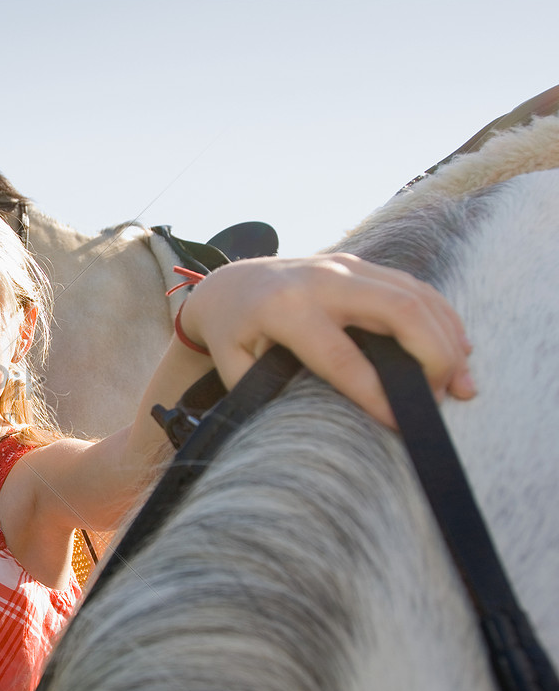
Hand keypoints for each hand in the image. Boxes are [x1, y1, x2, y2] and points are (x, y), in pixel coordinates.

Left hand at [179, 253, 476, 427]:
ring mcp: (345, 266)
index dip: (376, 393)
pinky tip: (460, 349)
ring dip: (447, 339)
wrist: (228, 283)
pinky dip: (443, 317)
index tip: (401, 425)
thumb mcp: (234, 365)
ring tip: (462, 384)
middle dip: (431, 357)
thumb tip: (310, 425)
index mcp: (284, 310)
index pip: (342, 357)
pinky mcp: (359, 264)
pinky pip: (414, 286)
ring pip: (414, 295)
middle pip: (397, 312)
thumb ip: (267, 391)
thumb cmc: (232, 333)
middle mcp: (321, 281)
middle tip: (444, 399)